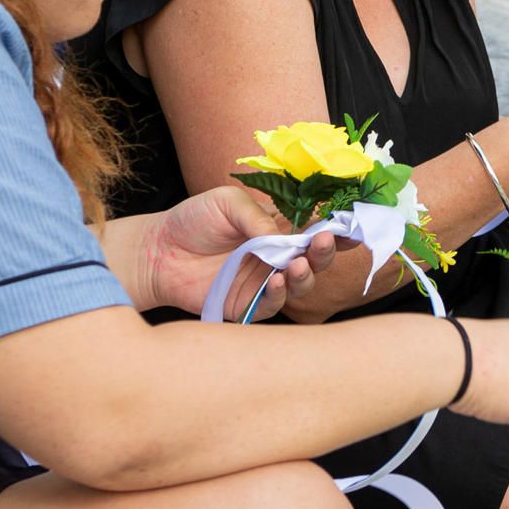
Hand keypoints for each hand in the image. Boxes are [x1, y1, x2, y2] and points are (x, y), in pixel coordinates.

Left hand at [143, 185, 335, 318]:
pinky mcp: (246, 305)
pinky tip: (276, 280)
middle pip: (314, 261)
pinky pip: (272, 305)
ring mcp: (263, 283)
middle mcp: (277, 258)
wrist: (157, 250)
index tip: (351, 227)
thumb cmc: (193, 220)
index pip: (314, 231)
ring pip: (299, 285)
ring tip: (297, 264)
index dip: (336, 231)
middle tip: (323, 243)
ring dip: (305, 275)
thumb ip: (259, 217)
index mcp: (278, 230)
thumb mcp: (228, 202)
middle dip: (324, 253)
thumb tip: (285, 237)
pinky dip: (279, 294)